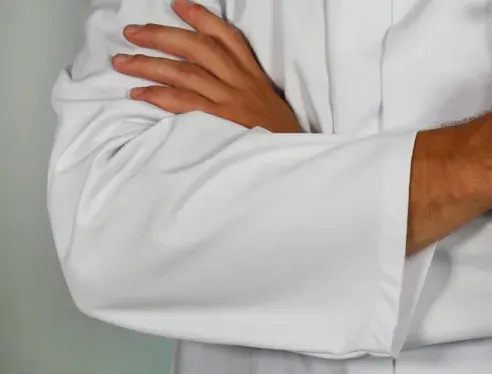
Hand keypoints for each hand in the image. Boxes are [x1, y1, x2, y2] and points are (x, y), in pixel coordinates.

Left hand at [111, 0, 301, 132]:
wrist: (290, 159)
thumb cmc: (277, 135)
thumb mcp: (267, 101)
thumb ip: (244, 85)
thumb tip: (209, 73)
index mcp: (253, 75)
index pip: (227, 37)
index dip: (201, 17)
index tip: (177, 5)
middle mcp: (240, 83)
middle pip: (198, 48)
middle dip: (161, 36)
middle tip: (132, 32)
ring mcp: (229, 102)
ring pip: (184, 73)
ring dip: (149, 64)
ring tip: (121, 61)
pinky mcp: (219, 123)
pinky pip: (183, 104)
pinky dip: (158, 96)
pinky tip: (138, 93)